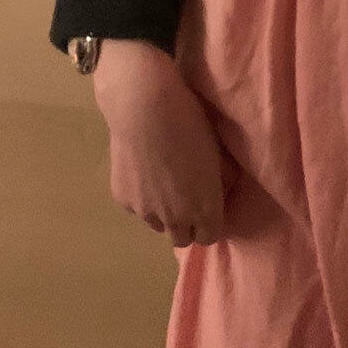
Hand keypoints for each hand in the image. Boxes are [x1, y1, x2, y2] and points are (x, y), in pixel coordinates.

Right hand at [92, 39, 239, 247]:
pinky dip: (142, 197)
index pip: (210, 236)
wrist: (145, 109)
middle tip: (186, 195)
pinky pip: (137, 208)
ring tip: (163, 180)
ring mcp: (146, 213)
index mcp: (204, 208)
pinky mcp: (124, 201)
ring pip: (157, 225)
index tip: (208, 205)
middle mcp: (176, 220)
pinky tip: (143, 169)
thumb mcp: (218, 150)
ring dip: (163, 212)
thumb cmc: (190, 124)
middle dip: (187, 224)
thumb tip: (224, 189)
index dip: (210, 222)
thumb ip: (224, 178)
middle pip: (182, 238)